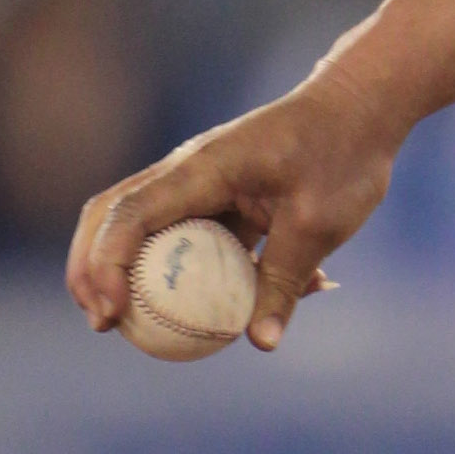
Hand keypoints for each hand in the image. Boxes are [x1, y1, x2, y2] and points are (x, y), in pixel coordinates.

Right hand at [66, 73, 400, 352]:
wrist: (362, 111)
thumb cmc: (344, 156)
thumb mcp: (320, 223)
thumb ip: (284, 280)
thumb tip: (259, 342)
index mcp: (202, 170)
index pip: (131, 215)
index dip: (107, 265)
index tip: (112, 313)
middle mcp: (187, 173)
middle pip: (112, 216)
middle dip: (92, 269)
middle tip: (102, 323)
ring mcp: (200, 185)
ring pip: (140, 227)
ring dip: (125, 271)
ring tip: (125, 322)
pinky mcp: (221, 199)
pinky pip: (188, 239)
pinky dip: (184, 274)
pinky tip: (215, 314)